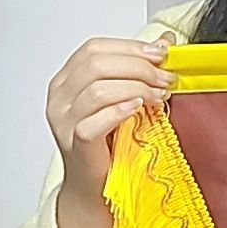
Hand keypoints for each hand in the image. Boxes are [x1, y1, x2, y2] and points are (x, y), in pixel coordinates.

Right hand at [47, 33, 176, 227]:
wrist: (98, 187)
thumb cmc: (110, 142)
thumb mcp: (125, 97)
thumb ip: (140, 68)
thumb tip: (166, 40)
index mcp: (67, 80)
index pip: (94, 49)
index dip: (129, 47)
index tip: (161, 54)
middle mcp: (60, 98)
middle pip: (95, 64)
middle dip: (138, 67)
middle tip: (165, 79)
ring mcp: (62, 122)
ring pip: (96, 90)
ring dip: (135, 88)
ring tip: (158, 97)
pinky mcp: (74, 144)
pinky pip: (92, 123)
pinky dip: (118, 111)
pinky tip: (138, 109)